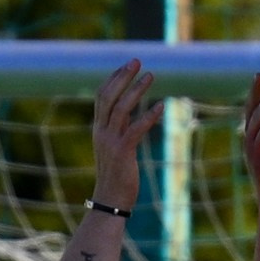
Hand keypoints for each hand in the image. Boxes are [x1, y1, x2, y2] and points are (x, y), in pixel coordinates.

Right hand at [89, 60, 162, 210]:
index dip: (113, 79)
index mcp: (99, 129)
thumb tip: (127, 112)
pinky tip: (161, 106)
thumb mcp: (115, 146)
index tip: (127, 65)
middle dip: (122, 77)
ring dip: (136, 90)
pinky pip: (135, 129)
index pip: (102, 97)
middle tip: (136, 60)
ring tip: (151, 75)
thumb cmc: (116, 173)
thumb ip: (119, 128)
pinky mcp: (122, 152)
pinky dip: (148, 116)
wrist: (110, 200)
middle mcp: (101, 132)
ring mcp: (110, 141)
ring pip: (121, 109)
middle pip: (108, 97)